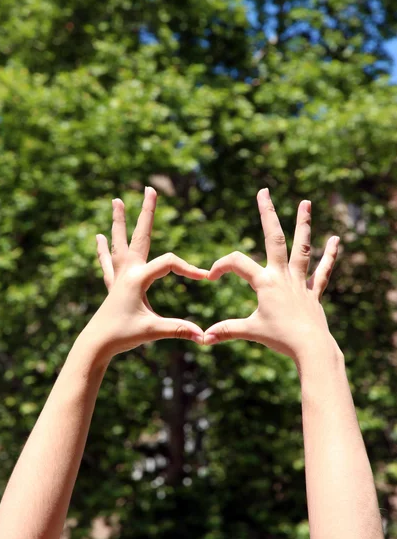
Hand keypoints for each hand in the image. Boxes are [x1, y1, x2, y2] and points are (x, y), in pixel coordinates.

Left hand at [93, 187, 207, 358]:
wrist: (95, 344)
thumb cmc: (122, 336)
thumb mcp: (153, 331)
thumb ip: (179, 329)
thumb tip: (204, 336)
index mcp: (137, 278)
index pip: (169, 263)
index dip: (190, 268)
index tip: (206, 278)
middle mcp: (127, 271)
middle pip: (140, 235)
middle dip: (146, 212)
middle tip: (150, 188)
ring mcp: (118, 276)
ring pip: (119, 242)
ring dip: (119, 221)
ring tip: (116, 200)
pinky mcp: (113, 285)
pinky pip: (108, 261)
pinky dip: (104, 248)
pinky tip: (99, 237)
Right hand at [204, 188, 339, 363]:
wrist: (311, 348)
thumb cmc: (279, 339)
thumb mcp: (249, 331)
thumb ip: (225, 331)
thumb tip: (201, 338)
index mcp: (265, 282)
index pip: (237, 262)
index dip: (221, 265)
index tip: (213, 276)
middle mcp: (283, 275)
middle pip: (273, 238)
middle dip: (267, 213)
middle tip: (264, 191)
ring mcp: (300, 282)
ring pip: (301, 247)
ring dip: (303, 224)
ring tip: (305, 202)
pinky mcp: (313, 292)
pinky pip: (322, 271)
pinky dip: (329, 255)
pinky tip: (336, 240)